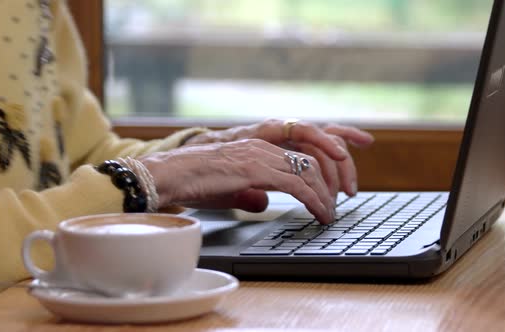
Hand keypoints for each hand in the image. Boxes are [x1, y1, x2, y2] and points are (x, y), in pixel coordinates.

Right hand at [139, 139, 336, 223]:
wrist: (169, 175)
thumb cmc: (192, 183)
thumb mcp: (228, 188)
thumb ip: (249, 192)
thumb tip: (264, 203)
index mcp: (258, 148)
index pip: (300, 156)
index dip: (319, 175)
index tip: (329, 194)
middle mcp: (263, 147)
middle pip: (311, 160)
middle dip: (329, 183)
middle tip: (335, 206)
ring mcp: (260, 155)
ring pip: (308, 171)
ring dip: (325, 195)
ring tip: (330, 214)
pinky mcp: (256, 169)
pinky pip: (296, 184)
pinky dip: (314, 201)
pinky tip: (319, 213)